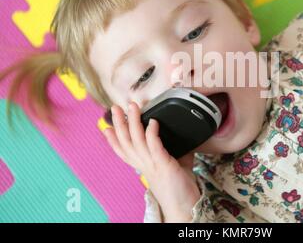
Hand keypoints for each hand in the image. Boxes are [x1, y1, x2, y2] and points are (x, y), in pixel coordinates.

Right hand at [102, 101, 200, 221]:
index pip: (124, 151)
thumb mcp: (175, 165)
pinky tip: (152, 121)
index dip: (113, 140)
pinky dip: (151, 133)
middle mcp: (144, 165)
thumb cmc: (180, 188)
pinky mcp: (163, 165)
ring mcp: (152, 164)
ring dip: (133, 121)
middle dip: (119, 123)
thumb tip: (185, 139)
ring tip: (132, 107)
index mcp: (143, 166)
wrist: (185, 207)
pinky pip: (154, 146)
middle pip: (126, 142)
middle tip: (115, 108)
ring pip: (136, 140)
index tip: (105, 127)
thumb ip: (175, 151)